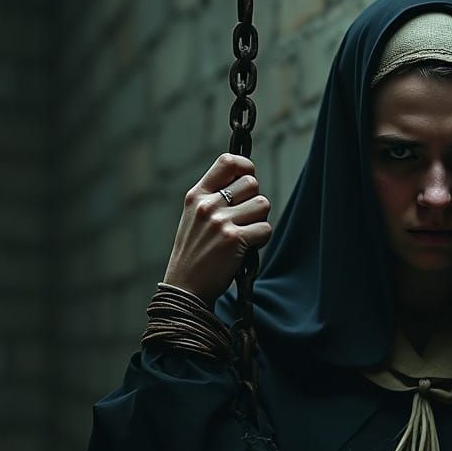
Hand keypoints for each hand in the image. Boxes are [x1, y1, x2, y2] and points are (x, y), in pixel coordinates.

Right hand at [163, 153, 272, 306]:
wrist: (185, 288)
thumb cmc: (194, 254)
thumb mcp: (195, 218)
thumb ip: (215, 198)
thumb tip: (249, 180)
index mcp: (196, 195)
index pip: (228, 162)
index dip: (246, 168)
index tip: (248, 180)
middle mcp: (207, 205)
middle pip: (252, 184)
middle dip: (255, 201)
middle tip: (245, 220)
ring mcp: (220, 222)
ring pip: (263, 204)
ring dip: (260, 221)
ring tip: (244, 235)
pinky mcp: (234, 240)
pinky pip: (266, 228)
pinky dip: (261, 240)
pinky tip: (246, 248)